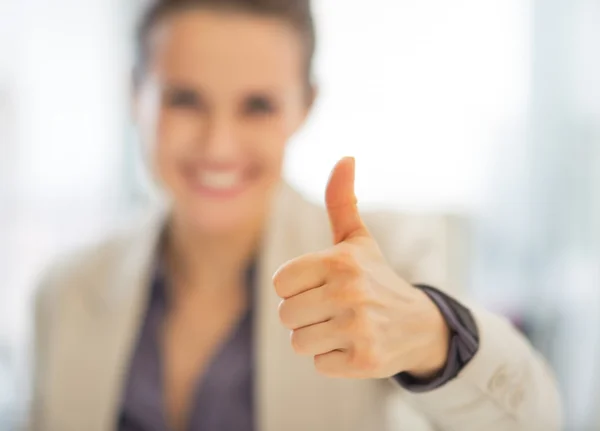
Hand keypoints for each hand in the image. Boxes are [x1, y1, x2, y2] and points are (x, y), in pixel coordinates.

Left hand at [273, 157, 449, 378]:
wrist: (420, 325)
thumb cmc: (376, 277)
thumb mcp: (357, 240)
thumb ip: (341, 201)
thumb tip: (346, 156)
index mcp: (340, 260)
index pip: (281, 283)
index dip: (296, 287)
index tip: (321, 285)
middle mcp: (350, 292)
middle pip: (286, 315)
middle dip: (305, 315)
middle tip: (334, 309)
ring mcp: (359, 328)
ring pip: (299, 341)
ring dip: (317, 338)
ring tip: (344, 327)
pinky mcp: (365, 361)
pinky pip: (319, 363)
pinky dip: (333, 358)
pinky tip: (356, 345)